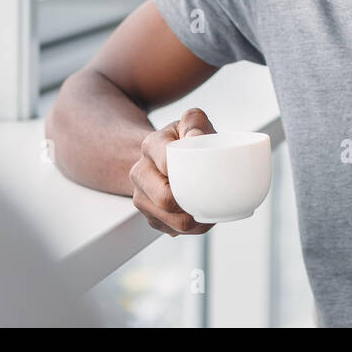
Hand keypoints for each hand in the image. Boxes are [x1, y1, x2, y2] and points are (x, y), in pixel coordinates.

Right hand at [129, 107, 216, 235]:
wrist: (169, 155)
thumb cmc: (186, 139)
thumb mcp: (192, 122)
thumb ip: (195, 120)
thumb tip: (195, 137)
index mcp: (150, 146)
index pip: (166, 164)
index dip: (187, 173)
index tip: (205, 172)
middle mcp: (140, 173)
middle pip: (165, 199)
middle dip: (191, 203)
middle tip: (212, 198)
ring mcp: (142, 197)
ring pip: (170, 221)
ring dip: (194, 221)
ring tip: (209, 210)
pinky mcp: (149, 216)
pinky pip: (172, 230)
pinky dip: (191, 228)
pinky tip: (200, 216)